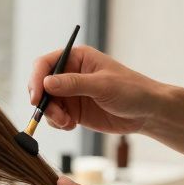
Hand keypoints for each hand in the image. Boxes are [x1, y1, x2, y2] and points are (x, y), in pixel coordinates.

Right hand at [27, 45, 170, 135]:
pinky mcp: (73, 110)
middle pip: (41, 86)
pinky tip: (72, 125)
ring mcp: (70, 93)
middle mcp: (70, 74)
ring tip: (67, 123)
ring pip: (46, 104)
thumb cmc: (131, 90)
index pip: (45, 64)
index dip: (36, 79)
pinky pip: (54, 117)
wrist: (147, 112)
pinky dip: (58, 123)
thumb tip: (46, 83)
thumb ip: (74, 83)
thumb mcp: (103, 85)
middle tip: (56, 116)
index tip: (36, 98)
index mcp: (77, 58)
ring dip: (51, 116)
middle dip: (43, 102)